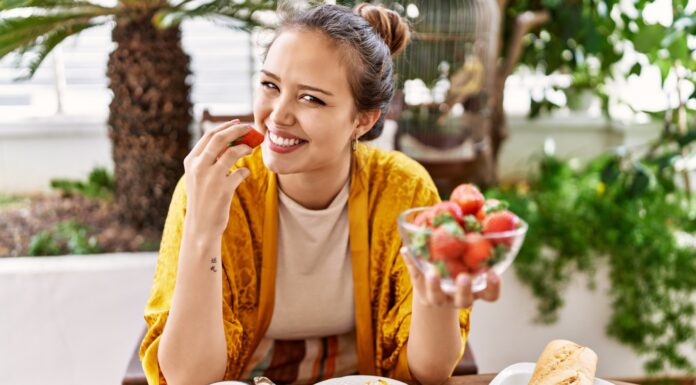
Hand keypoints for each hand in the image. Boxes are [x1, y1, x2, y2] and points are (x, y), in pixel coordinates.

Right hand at [183, 119, 253, 235]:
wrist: (201, 226)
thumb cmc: (202, 199)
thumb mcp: (197, 177)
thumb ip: (208, 159)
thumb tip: (229, 141)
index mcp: (191, 161)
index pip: (209, 135)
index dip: (226, 126)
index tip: (238, 123)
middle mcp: (198, 167)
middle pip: (220, 139)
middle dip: (237, 130)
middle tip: (250, 128)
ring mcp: (211, 178)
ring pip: (232, 152)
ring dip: (245, 148)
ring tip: (251, 149)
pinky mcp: (223, 190)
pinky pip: (240, 172)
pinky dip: (245, 170)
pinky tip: (245, 173)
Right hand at [400, 246, 500, 308]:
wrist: (443, 289)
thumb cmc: (427, 280)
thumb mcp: (419, 275)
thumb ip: (413, 263)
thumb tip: (405, 249)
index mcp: (438, 297)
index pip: (436, 295)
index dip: (434, 286)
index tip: (432, 273)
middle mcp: (457, 299)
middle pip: (462, 300)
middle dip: (463, 289)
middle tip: (463, 276)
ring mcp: (473, 295)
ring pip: (484, 297)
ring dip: (489, 287)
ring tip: (490, 273)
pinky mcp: (484, 289)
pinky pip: (493, 292)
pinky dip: (496, 283)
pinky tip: (496, 267)